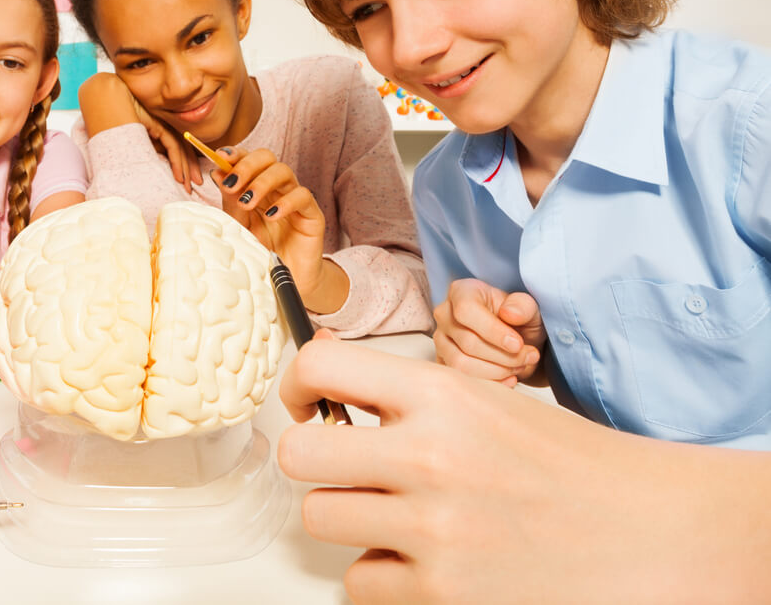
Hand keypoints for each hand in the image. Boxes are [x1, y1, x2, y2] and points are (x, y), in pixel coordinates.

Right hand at [77, 72, 200, 190]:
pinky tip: (179, 176)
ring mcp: (162, 124)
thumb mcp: (134, 142)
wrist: (106, 103)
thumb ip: (147, 150)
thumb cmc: (114, 124)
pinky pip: (173, 146)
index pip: (177, 147)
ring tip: (188, 186)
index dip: (184, 164)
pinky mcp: (158, 125)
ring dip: (186, 169)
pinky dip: (177, 162)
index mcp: (158, 128)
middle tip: (195, 185)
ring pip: (181, 149)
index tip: (187, 181)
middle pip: (183, 148)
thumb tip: (157, 169)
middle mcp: (163, 125)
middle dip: (190, 168)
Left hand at [215, 146, 342, 310]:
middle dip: (247, 165)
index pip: (248, 159)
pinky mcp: (312, 214)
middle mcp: (276, 188)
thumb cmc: (261, 252)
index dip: (236, 154)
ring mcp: (294, 199)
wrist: (283, 282)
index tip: (220, 158)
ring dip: (262, 183)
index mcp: (256, 186)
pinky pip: (303, 196)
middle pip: (267, 158)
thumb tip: (216, 173)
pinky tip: (271, 215)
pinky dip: (286, 202)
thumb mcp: (239, 226)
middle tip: (232, 184)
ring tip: (248, 203)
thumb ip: (230, 201)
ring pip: (284, 171)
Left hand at [276, 339, 721, 603]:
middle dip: (313, 459)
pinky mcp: (443, 595)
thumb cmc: (566, 464)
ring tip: (396, 516)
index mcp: (442, 395)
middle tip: (345, 467)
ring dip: (350, 518)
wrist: (649, 535)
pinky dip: (382, 575)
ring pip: (319, 518)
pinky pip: (359, 583)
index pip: (321, 366)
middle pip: (298, 454)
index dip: (298, 385)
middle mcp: (429, 457)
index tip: (308, 403)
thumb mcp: (487, 402)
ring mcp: (433, 531)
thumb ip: (409, 397)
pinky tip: (424, 560)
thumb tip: (324, 388)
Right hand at [433, 279, 544, 385]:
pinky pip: (461, 379)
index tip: (518, 344)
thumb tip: (509, 314)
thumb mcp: (528, 308)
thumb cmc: (518, 319)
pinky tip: (509, 378)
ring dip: (497, 371)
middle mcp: (444, 314)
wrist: (514, 338)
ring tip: (519, 366)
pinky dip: (489, 382)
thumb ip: (523, 307)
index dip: (493, 331)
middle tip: (529, 357)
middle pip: (467, 342)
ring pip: (461, 364)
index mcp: (461, 292)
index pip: (466, 311)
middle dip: (503, 356)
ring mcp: (441, 339)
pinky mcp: (443, 361)